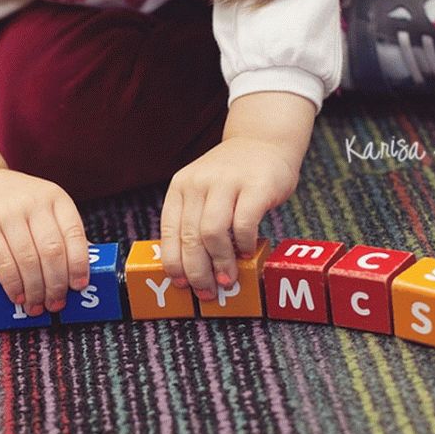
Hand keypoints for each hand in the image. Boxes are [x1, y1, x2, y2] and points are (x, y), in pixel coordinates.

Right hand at [0, 129, 89, 314]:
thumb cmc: (14, 203)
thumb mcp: (43, 206)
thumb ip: (59, 232)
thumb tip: (79, 271)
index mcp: (56, 198)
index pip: (75, 235)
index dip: (79, 264)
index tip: (79, 286)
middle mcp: (34, 203)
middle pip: (53, 251)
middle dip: (56, 284)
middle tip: (56, 303)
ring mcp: (8, 214)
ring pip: (29, 261)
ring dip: (35, 290)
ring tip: (36, 306)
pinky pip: (4, 263)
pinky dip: (14, 285)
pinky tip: (18, 296)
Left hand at [160, 136, 297, 299]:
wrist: (265, 141)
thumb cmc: (234, 177)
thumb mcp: (205, 191)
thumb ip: (195, 219)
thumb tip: (191, 269)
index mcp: (181, 187)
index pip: (169, 231)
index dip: (174, 263)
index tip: (181, 285)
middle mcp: (199, 182)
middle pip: (190, 237)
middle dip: (198, 272)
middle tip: (208, 292)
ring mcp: (227, 182)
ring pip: (213, 234)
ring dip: (220, 263)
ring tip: (228, 279)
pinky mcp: (255, 186)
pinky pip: (244, 224)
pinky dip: (244, 244)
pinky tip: (247, 252)